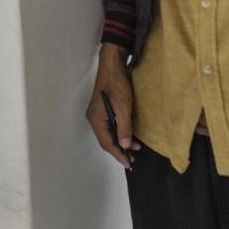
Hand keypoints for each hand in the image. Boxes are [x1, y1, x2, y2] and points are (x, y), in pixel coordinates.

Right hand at [86, 42, 141, 169]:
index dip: (118, 154)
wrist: (113, 65)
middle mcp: (94, 118)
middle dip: (119, 150)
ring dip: (121, 141)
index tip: (128, 163)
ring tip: (135, 148)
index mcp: (96, 119)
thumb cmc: (117, 84)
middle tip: (133, 159)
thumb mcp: (123, 107)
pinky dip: (119, 132)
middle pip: (106, 139)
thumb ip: (124, 128)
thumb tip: (126, 145)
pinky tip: (129, 134)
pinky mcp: (103, 109)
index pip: (106, 143)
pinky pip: (110, 125)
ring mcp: (97, 113)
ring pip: (108, 133)